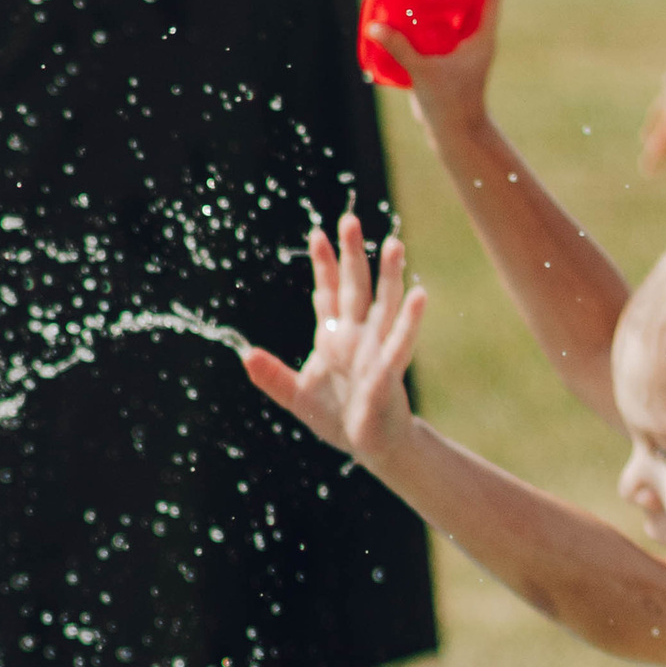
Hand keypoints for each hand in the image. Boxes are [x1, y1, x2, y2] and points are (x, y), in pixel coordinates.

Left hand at [241, 210, 425, 467]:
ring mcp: (376, 351)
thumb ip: (272, 377)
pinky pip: (400, 342)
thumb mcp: (296, 397)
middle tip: (350, 219)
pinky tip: (420, 294)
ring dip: (389, 275)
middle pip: (355, 288)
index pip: (328, 293)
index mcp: (335, 338)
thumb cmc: (339, 418)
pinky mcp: (389, 372)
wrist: (371, 447)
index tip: (317, 235)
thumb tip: (245, 355)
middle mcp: (358, 337)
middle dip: (352, 255)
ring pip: (384, 305)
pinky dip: (409, 319)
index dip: (324, 265)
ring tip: (394, 243)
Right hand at [370, 0, 505, 138]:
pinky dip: (436, 11)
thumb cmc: (448, 104)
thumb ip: (399, 48)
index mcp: (482, 35)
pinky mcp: (453, 56)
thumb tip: (374, 26)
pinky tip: (418, 3)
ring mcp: (467, 46)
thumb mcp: (422, 73)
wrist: (456, 133)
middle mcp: (478, 36)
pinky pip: (447, 25)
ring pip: (463, 9)